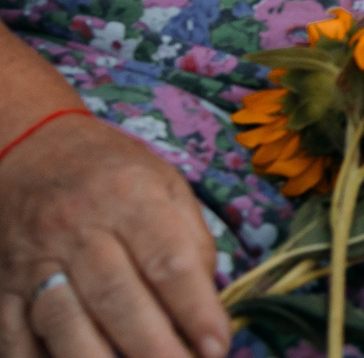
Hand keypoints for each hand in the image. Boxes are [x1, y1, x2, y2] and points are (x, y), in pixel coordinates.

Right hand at [0, 109, 228, 357]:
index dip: (196, 309)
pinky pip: (15, 337)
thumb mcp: (165, 184)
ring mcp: (35, 262)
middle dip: (153, 348)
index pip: (168, 261)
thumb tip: (209, 303)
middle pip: (116, 298)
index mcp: (131, 198)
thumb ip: (190, 241)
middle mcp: (79, 230)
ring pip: (64, 322)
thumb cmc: (112, 173)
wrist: (29, 151)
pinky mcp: (2, 288)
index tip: (218, 346)